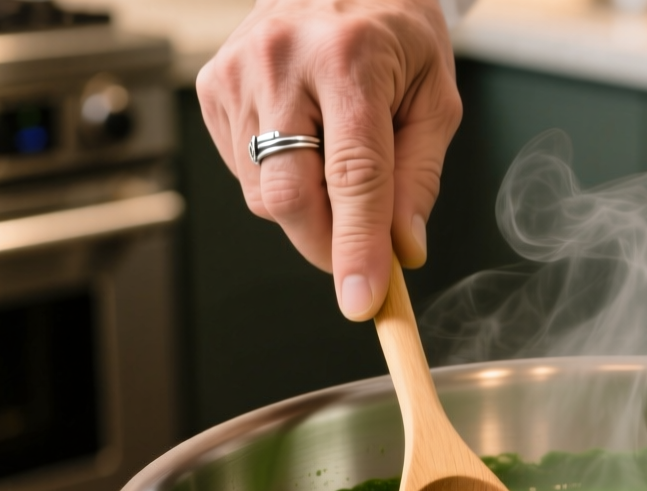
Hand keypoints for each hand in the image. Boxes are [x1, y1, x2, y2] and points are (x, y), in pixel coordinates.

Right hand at [197, 0, 461, 319]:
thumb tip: (404, 250)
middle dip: (326, 244)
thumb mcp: (435, 97)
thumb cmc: (395, 35)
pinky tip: (303, 142)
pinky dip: (279, 180)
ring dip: (307, 210)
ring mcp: (237, 74)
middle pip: (289, 195)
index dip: (357, 247)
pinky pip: (243, 172)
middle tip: (361, 253)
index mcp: (350, 60)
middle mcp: (283, 62)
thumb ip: (420, 177)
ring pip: (263, 193)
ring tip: (336, 160)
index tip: (362, 301)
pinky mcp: (211, 87)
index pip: (353, 175)